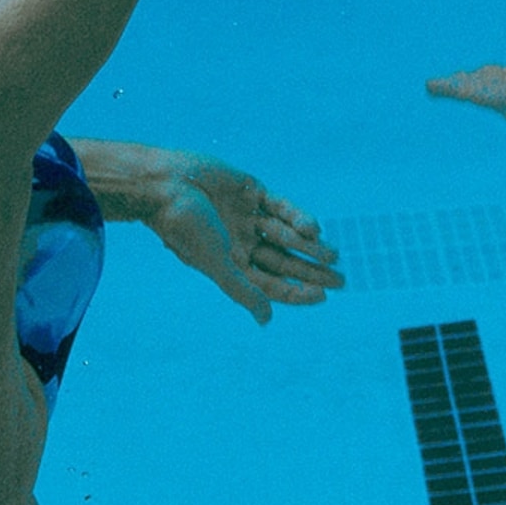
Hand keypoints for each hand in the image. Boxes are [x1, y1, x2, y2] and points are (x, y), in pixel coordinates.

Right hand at [67, 139, 342, 323]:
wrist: (164, 183)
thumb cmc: (184, 227)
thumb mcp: (216, 263)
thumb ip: (242, 290)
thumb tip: (266, 320)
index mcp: (231, 264)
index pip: (270, 284)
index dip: (296, 292)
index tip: (322, 296)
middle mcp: (242, 242)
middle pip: (284, 261)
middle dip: (311, 270)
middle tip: (341, 280)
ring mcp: (247, 216)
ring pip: (286, 235)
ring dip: (310, 245)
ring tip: (333, 255)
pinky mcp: (251, 191)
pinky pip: (280, 206)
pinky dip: (297, 217)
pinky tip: (313, 228)